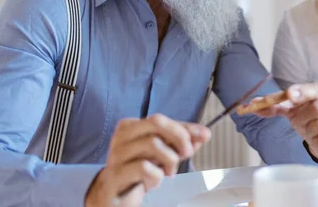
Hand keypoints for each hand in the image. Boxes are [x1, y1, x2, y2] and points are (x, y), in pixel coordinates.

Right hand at [84, 114, 210, 206]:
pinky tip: (154, 182)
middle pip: (157, 123)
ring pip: (153, 144)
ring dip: (169, 160)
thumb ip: (180, 142)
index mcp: (130, 126)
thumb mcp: (162, 154)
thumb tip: (203, 135)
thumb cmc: (137, 172)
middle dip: (179, 137)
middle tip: (186, 154)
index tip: (204, 136)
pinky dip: (156, 176)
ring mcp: (116, 155)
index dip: (185, 128)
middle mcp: (121, 137)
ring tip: (169, 172)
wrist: (113, 197)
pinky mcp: (115, 175)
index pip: (161, 119)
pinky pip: (144, 168)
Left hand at [254, 83, 317, 165]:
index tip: (289, 95)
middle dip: (301, 118)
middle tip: (298, 123)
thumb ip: (274, 105)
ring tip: (311, 132)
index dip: (302, 92)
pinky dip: (317, 143)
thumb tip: (251, 105)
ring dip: (308, 132)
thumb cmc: (313, 120)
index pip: (316, 88)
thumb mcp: (294, 110)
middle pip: (316, 107)